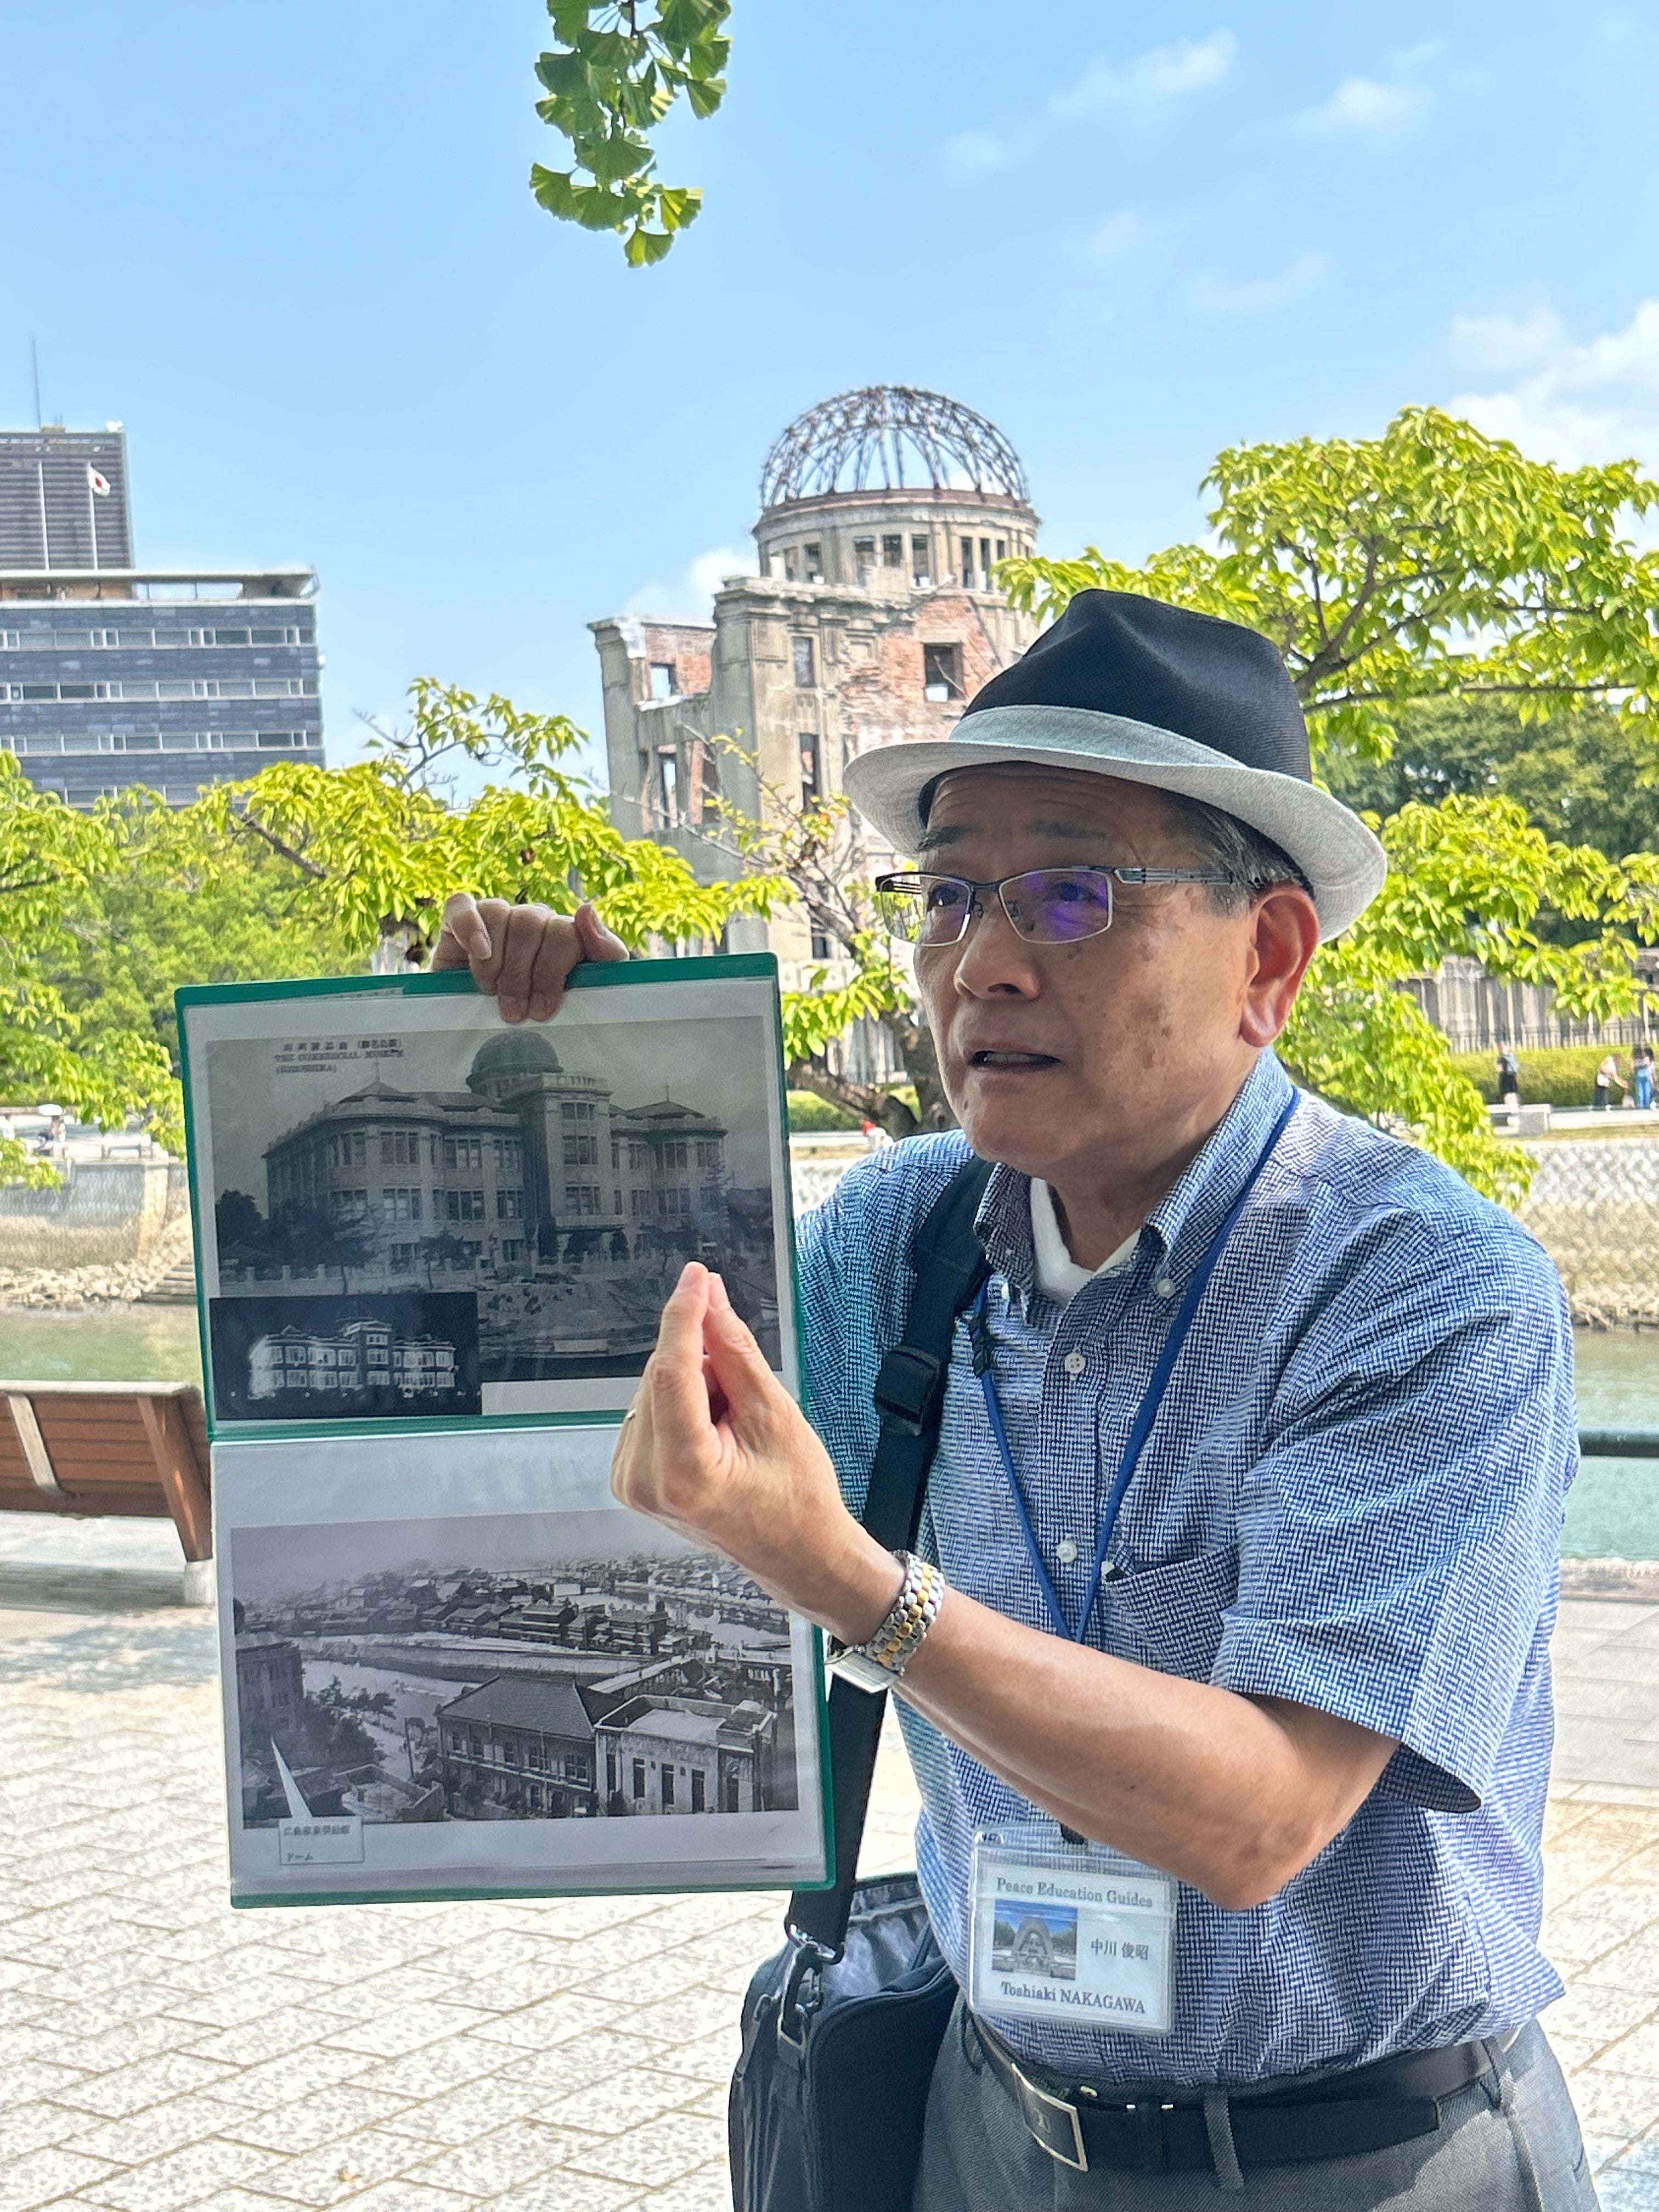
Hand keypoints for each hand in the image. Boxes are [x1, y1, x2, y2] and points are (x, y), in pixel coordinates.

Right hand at [431, 894, 625, 1021]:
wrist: (495, 1041)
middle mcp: (531, 921)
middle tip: (515, 1011)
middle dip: (522, 973)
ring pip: (500, 914)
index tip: (542, 1009)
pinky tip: (480, 951)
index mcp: (563, 933)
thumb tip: (586, 908)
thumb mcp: (587, 990)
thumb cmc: (545, 1014)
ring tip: (492, 993)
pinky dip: (470, 927)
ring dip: (496, 961)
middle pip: (530, 923)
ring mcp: (496, 920)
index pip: (564, 931)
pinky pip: (461, 905)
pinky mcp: (457, 923)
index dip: (552, 969)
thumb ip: (603, 950)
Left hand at [610, 1264, 901, 1641]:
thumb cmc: (796, 1497)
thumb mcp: (774, 1413)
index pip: (671, 1369)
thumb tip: (708, 1298)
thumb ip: (733, 1350)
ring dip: (694, 1386)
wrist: (797, 1553)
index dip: (685, 1314)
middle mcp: (644, 1480)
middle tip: (746, 1392)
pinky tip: (714, 1432)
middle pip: (661, 1376)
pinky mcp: (631, 1479)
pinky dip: (682, 1406)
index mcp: (683, 1471)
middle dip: (703, 1362)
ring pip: (654, 1390)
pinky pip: (651, 1412)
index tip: (697, 1276)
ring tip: (735, 1426)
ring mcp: (632, 1483)